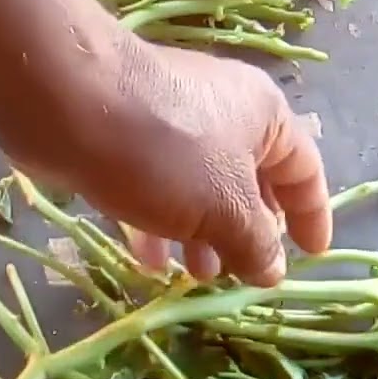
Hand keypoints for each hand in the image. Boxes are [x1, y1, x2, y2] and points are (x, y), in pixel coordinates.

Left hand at [8, 34, 331, 287]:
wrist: (66, 102)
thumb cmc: (165, 152)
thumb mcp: (225, 207)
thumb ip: (256, 243)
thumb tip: (275, 271)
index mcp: (264, 115)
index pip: (305, 170)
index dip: (311, 215)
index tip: (311, 256)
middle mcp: (223, 112)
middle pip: (250, 181)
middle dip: (247, 234)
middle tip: (239, 276)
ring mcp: (171, 123)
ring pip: (199, 190)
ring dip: (202, 236)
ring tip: (194, 276)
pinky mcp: (124, 139)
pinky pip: (154, 188)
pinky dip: (158, 224)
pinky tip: (148, 261)